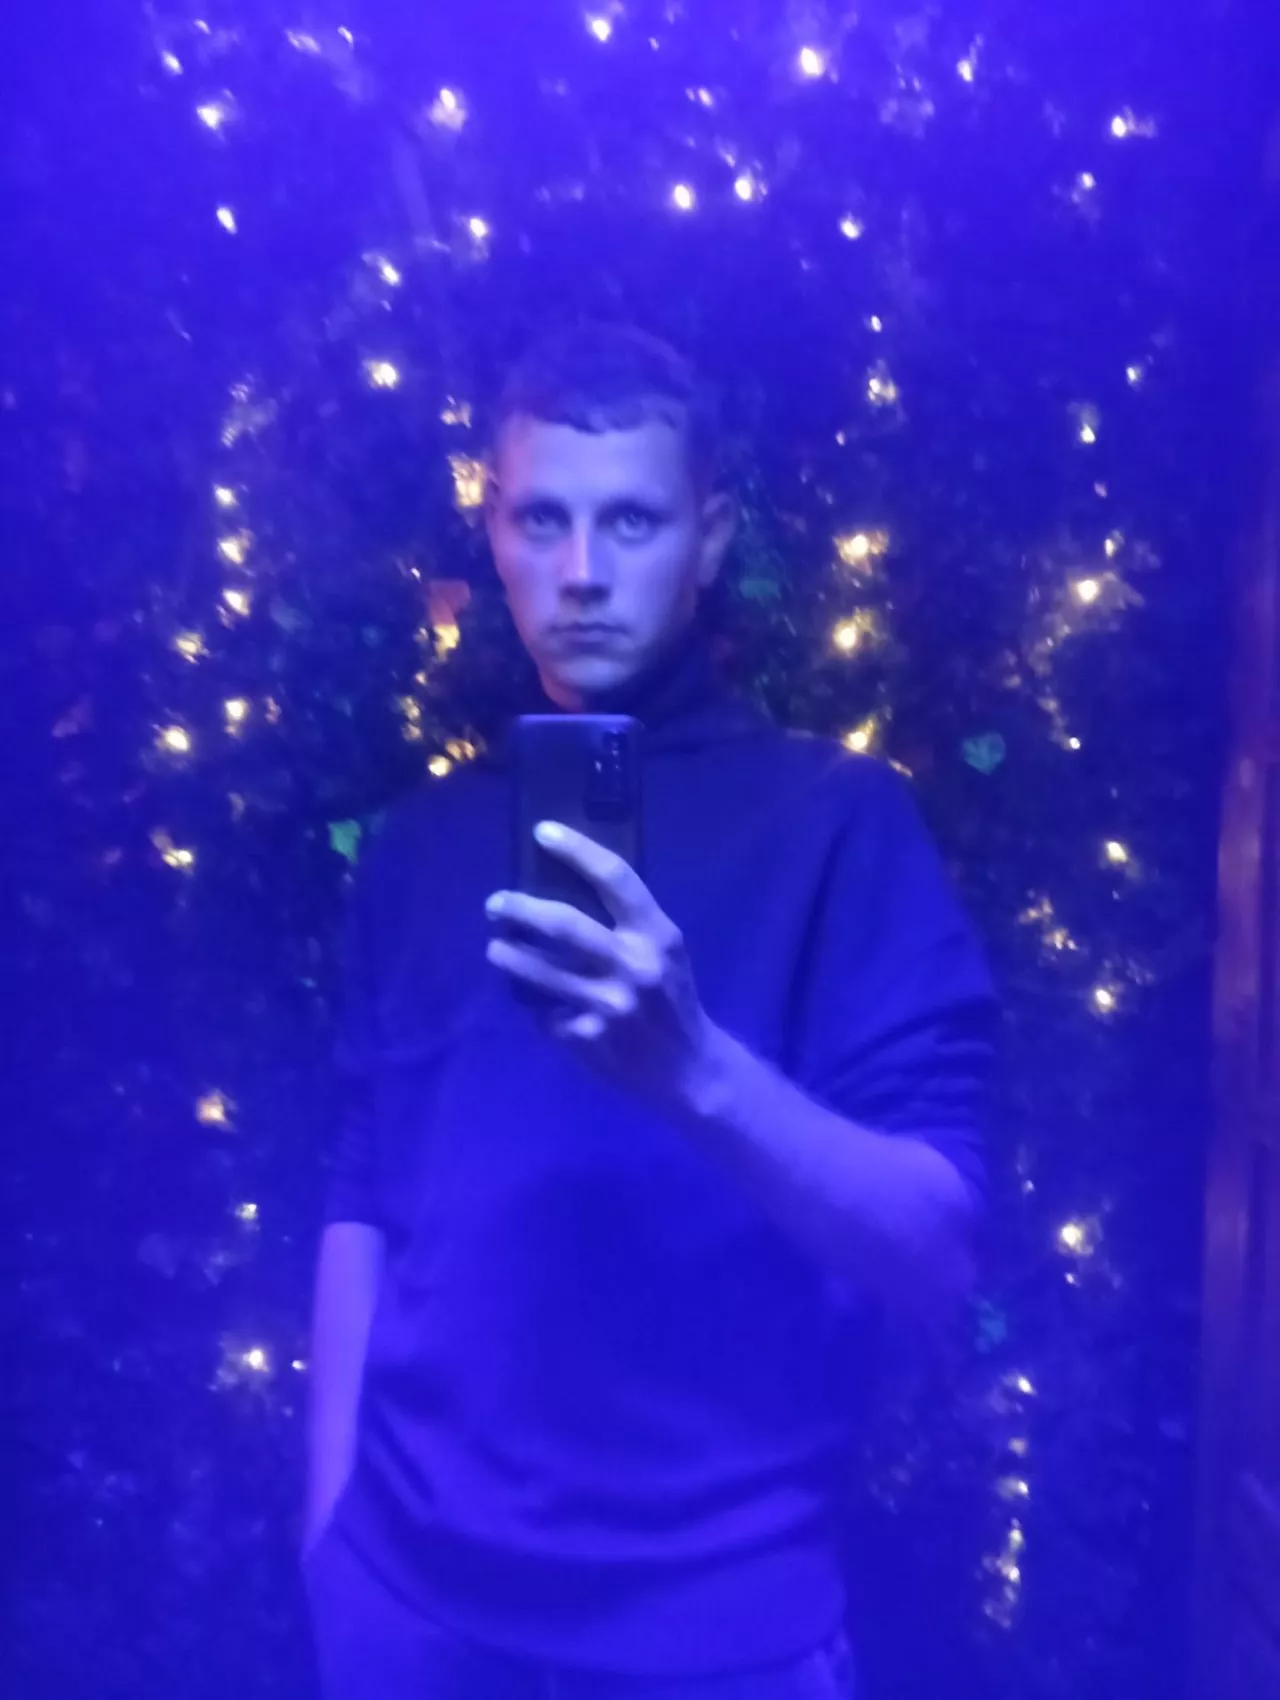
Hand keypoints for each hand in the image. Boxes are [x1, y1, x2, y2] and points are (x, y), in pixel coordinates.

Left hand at [484, 821, 723, 1114]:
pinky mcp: (587, 1038)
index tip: (542, 832)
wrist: (686, 1068)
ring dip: (508, 956)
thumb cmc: (671, 997)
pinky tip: (529, 997)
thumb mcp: (665, 950)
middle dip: (519, 909)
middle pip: (563, 924)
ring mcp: (608, 1005)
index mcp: (658, 935)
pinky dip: (531, 1001)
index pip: (615, 878)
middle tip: (495, 904)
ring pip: (539, 971)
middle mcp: (634, 965)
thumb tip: (563, 883)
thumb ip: (628, 921)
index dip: (576, 850)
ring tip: (497, 949)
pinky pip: (543, 1011)